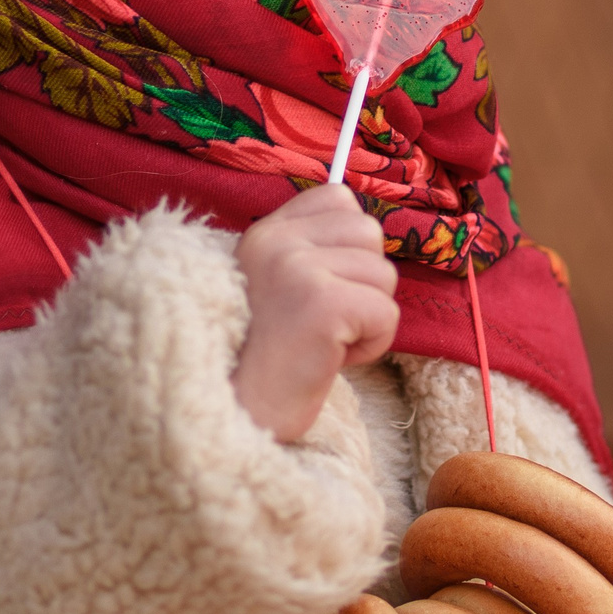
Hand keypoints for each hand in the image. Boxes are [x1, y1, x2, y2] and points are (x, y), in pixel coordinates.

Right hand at [232, 186, 400, 441]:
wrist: (225, 415)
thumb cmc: (259, 362)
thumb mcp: (274, 286)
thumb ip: (310, 253)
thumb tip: (369, 235)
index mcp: (263, 233)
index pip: (337, 198)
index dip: (347, 245)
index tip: (322, 288)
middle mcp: (277, 242)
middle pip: (369, 233)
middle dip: (362, 283)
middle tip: (323, 322)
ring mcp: (298, 269)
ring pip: (384, 275)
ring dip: (366, 319)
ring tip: (322, 342)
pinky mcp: (322, 304)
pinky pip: (387, 313)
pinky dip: (371, 345)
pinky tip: (331, 359)